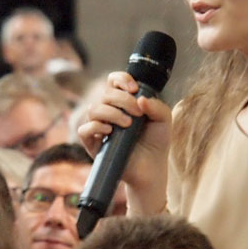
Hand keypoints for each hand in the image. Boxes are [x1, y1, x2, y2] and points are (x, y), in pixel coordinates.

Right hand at [77, 71, 171, 214]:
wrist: (152, 169)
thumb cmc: (156, 142)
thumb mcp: (163, 120)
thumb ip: (156, 105)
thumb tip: (140, 99)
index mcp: (123, 102)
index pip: (113, 81)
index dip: (121, 79)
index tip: (134, 89)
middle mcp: (109, 112)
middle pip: (105, 94)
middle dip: (123, 99)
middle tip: (138, 113)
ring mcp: (99, 127)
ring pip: (94, 109)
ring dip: (112, 113)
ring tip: (128, 124)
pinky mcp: (93, 144)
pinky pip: (84, 130)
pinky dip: (96, 126)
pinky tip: (110, 131)